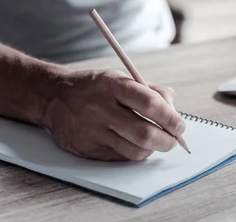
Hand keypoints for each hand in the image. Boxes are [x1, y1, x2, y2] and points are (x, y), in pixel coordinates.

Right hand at [42, 69, 184, 160]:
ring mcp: (92, 131)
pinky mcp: (86, 149)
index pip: (150, 103)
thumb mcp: (121, 78)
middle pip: (144, 133)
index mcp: (112, 85)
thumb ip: (151, 91)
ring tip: (154, 141)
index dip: (170, 117)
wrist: (54, 97)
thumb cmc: (96, 87)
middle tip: (173, 139)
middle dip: (167, 140)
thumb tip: (174, 110)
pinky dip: (134, 153)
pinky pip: (120, 158)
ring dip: (152, 149)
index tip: (180, 125)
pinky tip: (134, 144)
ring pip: (134, 150)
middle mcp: (101, 108)